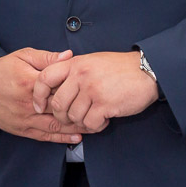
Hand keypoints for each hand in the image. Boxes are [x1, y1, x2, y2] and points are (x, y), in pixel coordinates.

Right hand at [0, 48, 87, 143]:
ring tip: (95, 125)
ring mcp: (24, 119)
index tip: (94, 88)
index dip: (77, 88)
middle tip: (102, 109)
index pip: (59, 87)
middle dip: (82, 110)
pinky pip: (44, 136)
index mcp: (29, 82)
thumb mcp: (23, 56)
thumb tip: (70, 55)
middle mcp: (28, 103)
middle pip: (60, 108)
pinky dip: (62, 138)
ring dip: (76, 127)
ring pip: (55, 125)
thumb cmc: (3, 69)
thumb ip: (47, 57)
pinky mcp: (21, 129)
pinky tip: (76, 137)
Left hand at [32, 51, 157, 131]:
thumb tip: (56, 86)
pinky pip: (89, 123)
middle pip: (57, 103)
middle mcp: (81, 75)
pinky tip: (105, 118)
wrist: (147, 70)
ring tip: (93, 115)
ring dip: (82, 121)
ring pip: (73, 116)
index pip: (45, 78)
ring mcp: (93, 89)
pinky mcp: (105, 104)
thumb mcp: (92, 61)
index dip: (38, 95)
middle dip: (62, 116)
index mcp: (75, 63)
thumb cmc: (120, 68)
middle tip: (72, 117)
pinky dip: (96, 125)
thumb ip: (74, 70)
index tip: (39, 106)